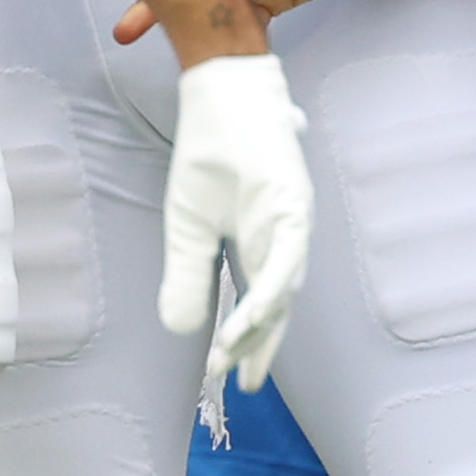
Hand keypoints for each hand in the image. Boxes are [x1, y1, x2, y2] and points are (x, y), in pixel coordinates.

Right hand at [160, 51, 313, 386]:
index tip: (234, 377)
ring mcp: (294, 220)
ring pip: (284, 285)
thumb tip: (181, 330)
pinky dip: (271, 288)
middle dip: (259, 344)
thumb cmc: (210, 153)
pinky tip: (254, 316)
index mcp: (264, 242)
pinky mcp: (293, 202)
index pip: (265, 304)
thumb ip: (188, 275)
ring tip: (233, 356)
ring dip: (260, 324)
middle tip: (240, 382)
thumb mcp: (188, 226)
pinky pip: (286, 255)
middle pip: (279, 303)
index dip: (251, 342)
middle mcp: (286, 236)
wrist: (216, 92)